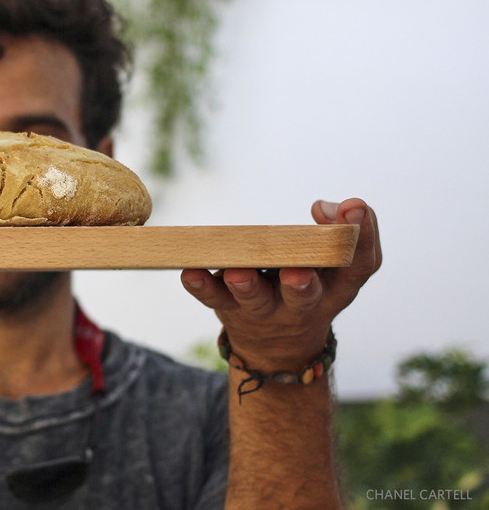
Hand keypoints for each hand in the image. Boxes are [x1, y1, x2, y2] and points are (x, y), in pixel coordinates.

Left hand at [181, 198, 380, 370]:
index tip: (354, 206)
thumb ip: (337, 229)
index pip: (359, 265)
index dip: (363, 235)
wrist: (279, 347)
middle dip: (300, 285)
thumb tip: (321, 207)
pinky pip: (214, 299)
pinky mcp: (229, 309)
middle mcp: (303, 305)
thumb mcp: (334, 265)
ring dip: (247, 287)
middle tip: (296, 273)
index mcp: (337, 288)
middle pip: (304, 296)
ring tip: (237, 274)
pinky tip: (190, 273)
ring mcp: (264, 311)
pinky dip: (202, 287)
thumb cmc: (313, 286)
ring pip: (255, 301)